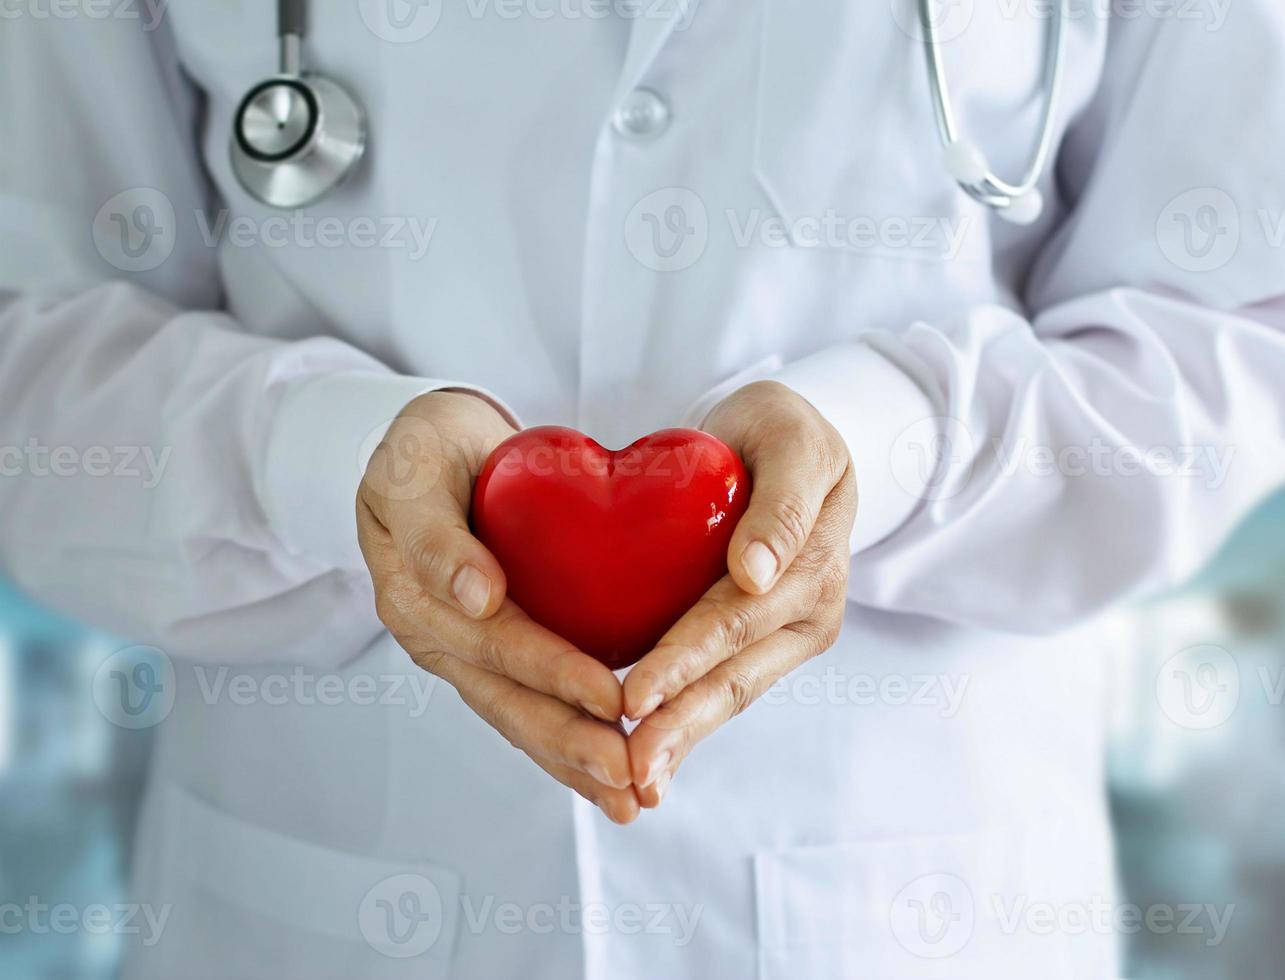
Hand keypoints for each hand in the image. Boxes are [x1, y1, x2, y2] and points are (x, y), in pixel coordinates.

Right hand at [357, 390, 638, 823]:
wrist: (425, 451)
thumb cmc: (422, 452)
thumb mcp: (414, 472)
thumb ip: (437, 535)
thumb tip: (476, 597)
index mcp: (418, 597)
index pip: (497, 644)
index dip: (555, 674)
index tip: (613, 698)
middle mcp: (438, 637)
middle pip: (509, 700)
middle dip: (573, 743)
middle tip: (632, 778)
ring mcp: (462, 650)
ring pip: (519, 716)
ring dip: (573, 761)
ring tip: (629, 800)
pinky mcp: (490, 650)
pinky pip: (527, 702)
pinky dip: (566, 739)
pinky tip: (607, 770)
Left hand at [622, 381, 856, 805]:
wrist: (787, 444)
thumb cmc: (781, 430)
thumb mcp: (792, 439)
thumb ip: (783, 501)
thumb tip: (759, 573)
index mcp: (813, 565)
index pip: (735, 620)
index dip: (684, 660)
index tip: (634, 697)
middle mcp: (808, 613)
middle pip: (733, 676)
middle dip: (679, 725)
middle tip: (628, 768)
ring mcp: (788, 635)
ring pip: (728, 696)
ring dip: (681, 739)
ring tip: (634, 782)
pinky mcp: (763, 645)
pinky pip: (722, 689)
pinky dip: (687, 726)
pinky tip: (649, 761)